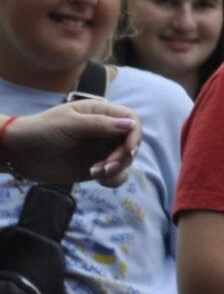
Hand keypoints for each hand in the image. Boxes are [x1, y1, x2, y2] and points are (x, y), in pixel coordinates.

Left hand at [2, 98, 141, 186]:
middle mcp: (104, 130)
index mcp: (100, 113)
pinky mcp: (96, 167)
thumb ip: (100, 124)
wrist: (19, 153)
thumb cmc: (41, 131)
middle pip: (131, 142)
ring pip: (126, 160)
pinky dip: (113, 179)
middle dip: (122, 156)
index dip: (135, 135)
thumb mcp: (70, 124)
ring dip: (116, 169)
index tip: (128, 150)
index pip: (131, 120)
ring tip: (95, 173)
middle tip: (105, 166)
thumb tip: (131, 124)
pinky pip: (116, 175)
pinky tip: (98, 180)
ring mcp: (101, 149)